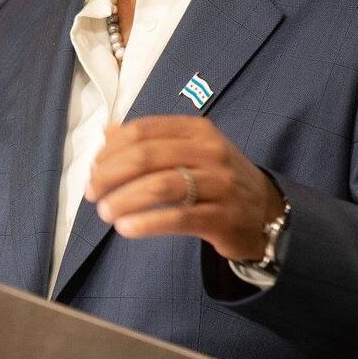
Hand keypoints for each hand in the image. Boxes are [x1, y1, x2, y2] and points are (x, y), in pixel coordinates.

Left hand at [84, 116, 281, 260]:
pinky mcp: (223, 217)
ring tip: (104, 212)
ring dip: (124, 199)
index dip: (111, 150)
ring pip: (160, 186)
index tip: (93, 168)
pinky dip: (146, 223)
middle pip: (147, 156)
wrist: (266, 213)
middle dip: (110, 174)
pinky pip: (178, 218)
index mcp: (197, 130)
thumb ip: (150, 140)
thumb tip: (107, 133)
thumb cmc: (217, 179)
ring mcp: (220, 184)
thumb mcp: (190, 150)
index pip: (143, 131)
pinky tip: (126, 228)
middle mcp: (210, 152)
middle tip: (91, 192)